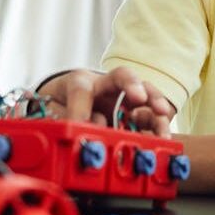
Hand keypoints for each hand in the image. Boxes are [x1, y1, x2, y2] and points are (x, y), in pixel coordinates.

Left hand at [37, 67, 174, 135]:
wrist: (64, 103)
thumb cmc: (60, 105)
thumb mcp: (52, 114)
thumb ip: (65, 121)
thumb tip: (86, 132)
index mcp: (82, 83)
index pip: (81, 90)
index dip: (79, 108)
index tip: (77, 127)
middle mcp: (106, 86)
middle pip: (122, 76)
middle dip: (132, 85)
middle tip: (139, 96)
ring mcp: (122, 100)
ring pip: (143, 94)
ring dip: (154, 105)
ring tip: (162, 119)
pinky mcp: (133, 116)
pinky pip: (149, 116)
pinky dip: (157, 126)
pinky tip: (162, 137)